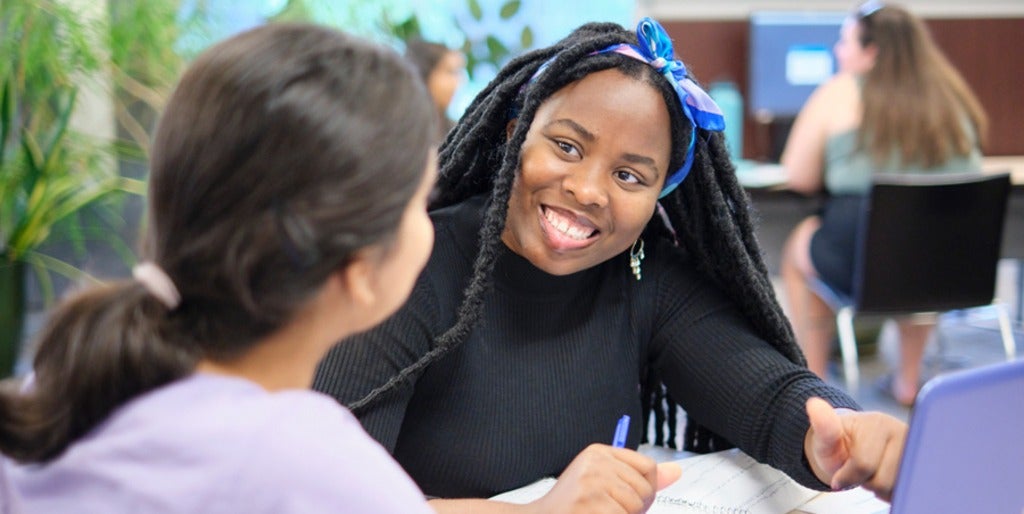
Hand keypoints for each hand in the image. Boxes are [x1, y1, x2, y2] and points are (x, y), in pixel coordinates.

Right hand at [529, 444, 681, 513]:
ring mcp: (591, 482)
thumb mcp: (606, 482)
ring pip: (635, 507)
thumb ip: (640, 477)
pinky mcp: (589, 502)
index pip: (648, 468)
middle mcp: (596, 462)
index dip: (645, 490)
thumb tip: (677, 471)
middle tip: (609, 510)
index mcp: (600, 452)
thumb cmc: (576, 505)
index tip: (628, 499)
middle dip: (635, 509)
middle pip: (645, 489)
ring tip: (600, 513)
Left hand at [804, 397, 906, 501]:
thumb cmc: (839, 445)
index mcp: (879, 423)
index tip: (840, 473)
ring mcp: (916, 450)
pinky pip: (908, 491)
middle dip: (866, 482)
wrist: (852, 448)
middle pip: (883, 481)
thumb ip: (823, 426)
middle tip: (860, 470)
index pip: (864, 464)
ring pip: (897, 487)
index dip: (848, 475)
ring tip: (873, 473)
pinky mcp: (923, 465)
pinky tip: (886, 479)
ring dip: (881, 488)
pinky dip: (893, 491)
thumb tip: (814, 404)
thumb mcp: (826, 438)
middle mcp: (903, 433)